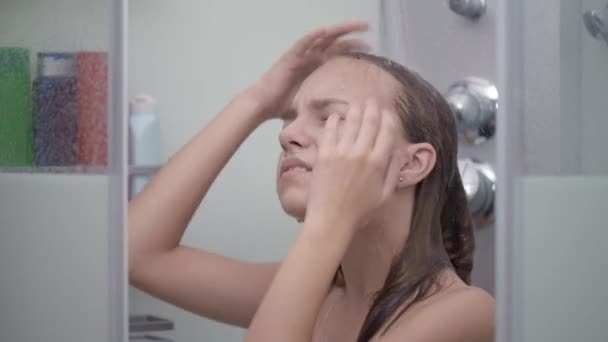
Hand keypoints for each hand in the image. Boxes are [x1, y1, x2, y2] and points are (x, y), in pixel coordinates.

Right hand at [248, 20, 369, 118]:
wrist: (263, 105)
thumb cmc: (284, 106)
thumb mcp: (312, 105)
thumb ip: (326, 107)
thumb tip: (343, 120)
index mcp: (316, 66)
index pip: (339, 52)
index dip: (354, 48)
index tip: (371, 48)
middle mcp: (310, 57)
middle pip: (334, 40)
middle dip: (352, 33)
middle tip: (369, 27)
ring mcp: (301, 55)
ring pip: (322, 37)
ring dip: (339, 29)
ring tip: (355, 24)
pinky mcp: (290, 57)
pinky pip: (303, 43)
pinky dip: (313, 36)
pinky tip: (324, 30)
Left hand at [305, 99, 402, 233]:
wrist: (332, 221)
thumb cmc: (360, 212)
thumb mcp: (385, 195)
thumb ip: (393, 172)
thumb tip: (398, 153)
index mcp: (379, 163)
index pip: (387, 132)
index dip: (389, 118)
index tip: (388, 111)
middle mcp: (362, 153)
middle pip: (370, 122)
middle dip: (373, 108)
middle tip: (372, 100)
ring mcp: (342, 152)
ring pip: (352, 122)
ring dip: (356, 110)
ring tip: (357, 104)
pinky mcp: (325, 154)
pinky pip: (331, 131)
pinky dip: (335, 121)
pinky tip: (336, 117)